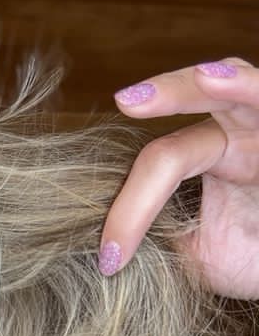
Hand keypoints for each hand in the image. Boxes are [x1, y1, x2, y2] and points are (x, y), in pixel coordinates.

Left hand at [98, 57, 258, 298]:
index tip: (110, 258)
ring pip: (252, 95)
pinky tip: (238, 87)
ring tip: (206, 77)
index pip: (161, 160)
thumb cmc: (247, 256)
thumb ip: (152, 234)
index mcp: (208, 150)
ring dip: (232, 84)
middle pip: (204, 95)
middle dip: (170, 93)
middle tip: (126, 101)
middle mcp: (240, 132)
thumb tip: (92, 241)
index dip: (131, 207)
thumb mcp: (190, 254)